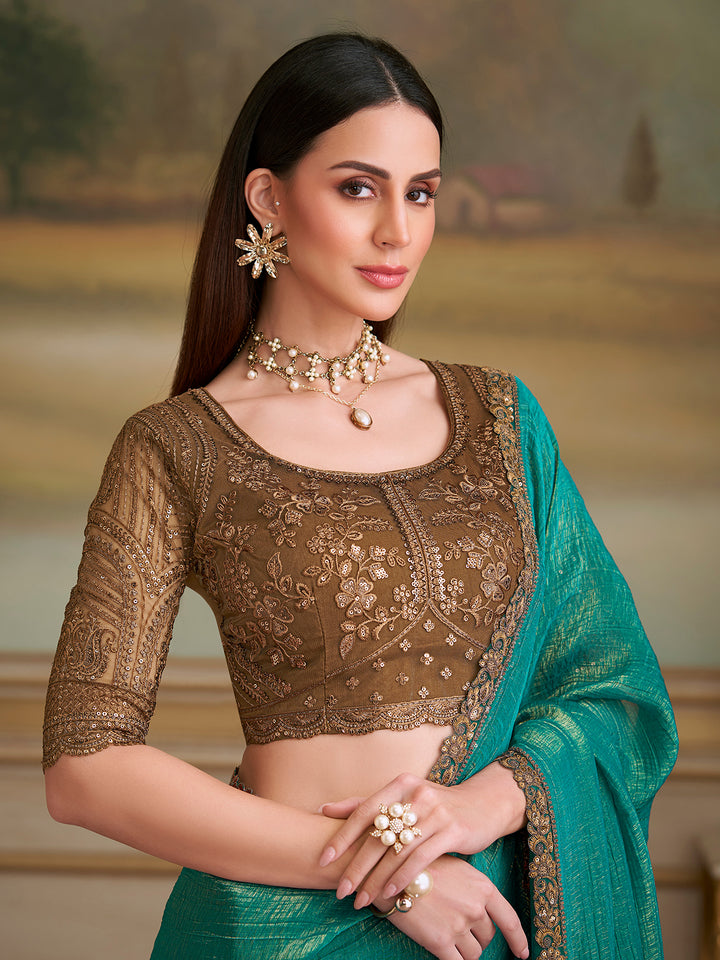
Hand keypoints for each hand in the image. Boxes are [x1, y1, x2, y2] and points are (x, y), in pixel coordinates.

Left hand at [319, 765, 525, 905]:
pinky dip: (403, 877)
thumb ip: (366, 804)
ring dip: (377, 879)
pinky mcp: (453, 830)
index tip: (323, 859)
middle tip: (341, 891)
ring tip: (362, 900)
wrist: (483, 805)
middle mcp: (416, 794)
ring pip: (397, 851)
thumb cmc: (436, 806)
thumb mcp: (403, 799)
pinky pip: (421, 857)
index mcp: (400, 784)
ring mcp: (436, 812)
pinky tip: (392, 894)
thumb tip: (324, 809)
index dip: (342, 836)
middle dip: (356, 867)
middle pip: (378, 834)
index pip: (363, 810)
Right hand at [384, 854, 528, 959]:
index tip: (522, 953)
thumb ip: (475, 890)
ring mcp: (458, 926)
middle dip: (478, 937)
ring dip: (465, 950)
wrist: (394, 872)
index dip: (518, 940)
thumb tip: (483, 909)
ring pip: (474, 953)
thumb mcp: (458, 869)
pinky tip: (448, 955)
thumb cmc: (425, 866)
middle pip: (488, 936)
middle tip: (460, 928)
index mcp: (483, 888)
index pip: (509, 920)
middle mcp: (475, 908)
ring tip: (448, 935)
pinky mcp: (440, 942)